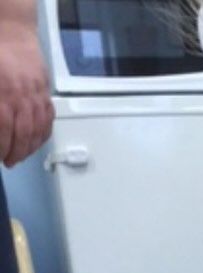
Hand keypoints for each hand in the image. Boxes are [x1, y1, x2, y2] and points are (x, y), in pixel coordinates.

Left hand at [0, 19, 53, 164]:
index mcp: (4, 92)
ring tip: (22, 156)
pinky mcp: (46, 93)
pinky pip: (48, 120)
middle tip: (9, 161)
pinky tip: (37, 142)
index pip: (4, 128)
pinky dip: (44, 135)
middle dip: (16, 152)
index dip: (3, 146)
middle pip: (23, 133)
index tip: (0, 156)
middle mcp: (22, 96)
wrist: (12, 32)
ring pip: (38, 130)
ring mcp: (36, 95)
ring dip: (30, 148)